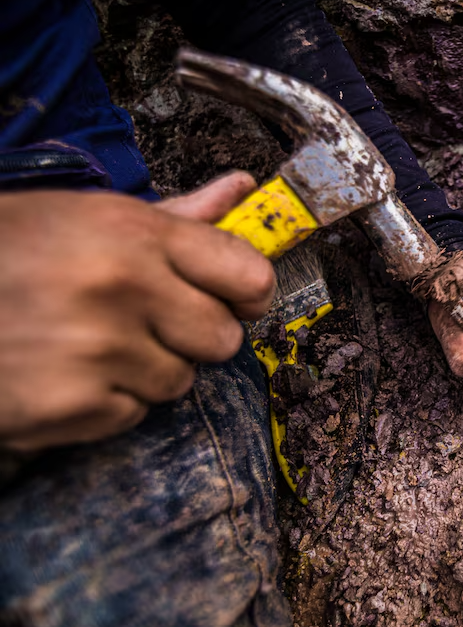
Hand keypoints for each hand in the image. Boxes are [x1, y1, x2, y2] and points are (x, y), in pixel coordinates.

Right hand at [0, 172, 274, 450]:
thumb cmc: (8, 251)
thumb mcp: (89, 216)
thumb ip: (176, 215)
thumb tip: (241, 191)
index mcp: (133, 233)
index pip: (248, 274)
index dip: (249, 291)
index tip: (235, 296)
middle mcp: (122, 288)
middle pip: (224, 338)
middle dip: (192, 334)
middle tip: (145, 319)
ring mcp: (98, 351)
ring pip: (181, 380)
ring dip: (147, 369)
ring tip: (90, 343)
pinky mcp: (73, 407)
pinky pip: (135, 415)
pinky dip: (107, 403)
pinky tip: (66, 373)